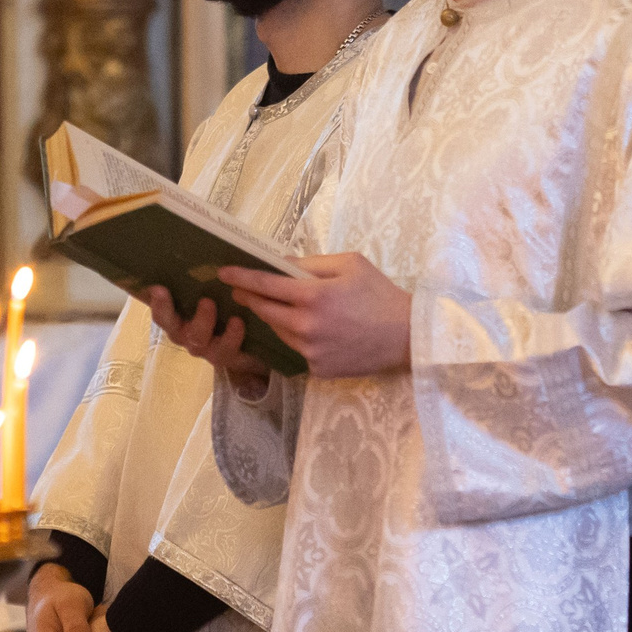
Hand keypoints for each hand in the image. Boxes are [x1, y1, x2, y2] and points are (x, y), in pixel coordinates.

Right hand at [146, 286, 272, 384]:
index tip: (157, 287)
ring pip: (197, 340)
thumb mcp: (216, 292)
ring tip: (209, 303)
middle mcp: (188, 334)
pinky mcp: (227, 358)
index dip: (156, 301)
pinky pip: (225, 350)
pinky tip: (237, 322)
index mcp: (180, 318)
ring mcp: (207, 348)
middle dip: (169, 311)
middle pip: (171, 328)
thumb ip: (203, 280)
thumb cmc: (229, 310)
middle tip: (176, 291)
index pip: (160, 311)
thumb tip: (195, 251)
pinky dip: (230, 336)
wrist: (257, 344)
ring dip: (201, 321)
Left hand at [216, 253, 412, 377]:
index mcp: (314, 296)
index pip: (265, 285)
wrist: (408, 337)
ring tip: (278, 305)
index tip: (223, 272)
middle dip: (249, 297)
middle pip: (264, 310)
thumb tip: (280, 263)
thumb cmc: (380, 295)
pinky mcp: (317, 369)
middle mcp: (306, 326)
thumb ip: (311, 263)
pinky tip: (307, 328)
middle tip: (239, 289)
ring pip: (278, 330)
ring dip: (273, 317)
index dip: (241, 278)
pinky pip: (296, 348)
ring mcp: (310, 351)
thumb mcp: (350, 264)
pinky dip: (295, 336)